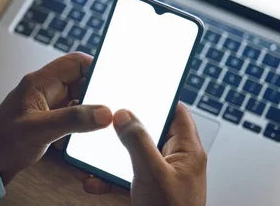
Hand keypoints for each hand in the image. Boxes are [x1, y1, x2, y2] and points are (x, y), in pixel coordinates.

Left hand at [0, 53, 112, 184]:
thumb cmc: (3, 142)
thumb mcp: (40, 129)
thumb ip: (73, 119)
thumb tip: (105, 113)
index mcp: (40, 82)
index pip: (75, 62)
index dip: (96, 67)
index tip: (113, 80)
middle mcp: (46, 89)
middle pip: (80, 81)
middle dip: (96, 93)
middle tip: (109, 107)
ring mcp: (47, 105)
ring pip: (79, 99)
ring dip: (88, 111)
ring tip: (97, 124)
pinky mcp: (49, 120)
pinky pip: (73, 115)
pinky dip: (80, 124)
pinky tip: (81, 136)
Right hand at [82, 103, 206, 205]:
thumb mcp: (153, 173)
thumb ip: (138, 141)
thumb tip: (125, 114)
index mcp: (187, 150)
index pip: (175, 111)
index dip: (157, 97)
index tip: (135, 88)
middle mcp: (176, 160)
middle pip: (151, 131)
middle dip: (125, 128)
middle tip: (107, 119)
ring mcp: (163, 176)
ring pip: (135, 155)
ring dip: (111, 157)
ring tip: (92, 156)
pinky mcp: (149, 191)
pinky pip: (128, 176)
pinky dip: (110, 178)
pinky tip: (92, 182)